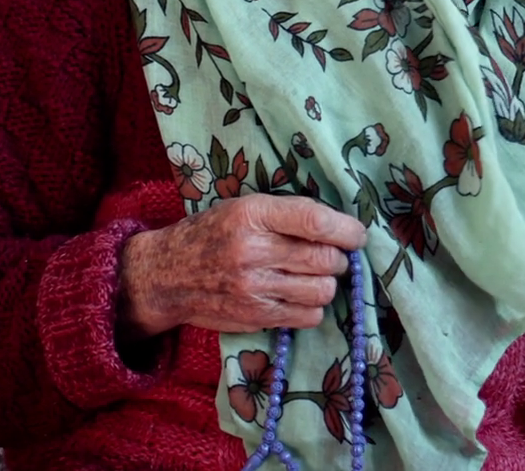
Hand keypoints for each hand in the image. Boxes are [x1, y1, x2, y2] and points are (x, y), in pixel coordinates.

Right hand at [117, 193, 366, 338]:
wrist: (166, 275)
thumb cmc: (210, 234)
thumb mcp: (241, 208)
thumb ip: (285, 214)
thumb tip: (339, 226)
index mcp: (251, 214)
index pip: (314, 221)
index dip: (346, 229)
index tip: (357, 234)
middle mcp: (253, 251)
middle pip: (325, 259)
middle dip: (339, 258)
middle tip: (333, 255)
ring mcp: (255, 288)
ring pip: (322, 290)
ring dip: (327, 282)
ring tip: (313, 275)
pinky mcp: (256, 316)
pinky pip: (308, 316)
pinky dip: (313, 306)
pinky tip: (298, 295)